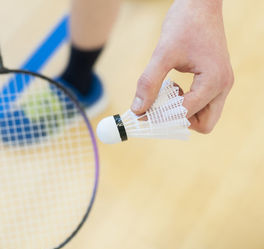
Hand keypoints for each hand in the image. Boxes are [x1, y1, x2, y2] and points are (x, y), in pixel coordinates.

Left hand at [131, 0, 233, 133]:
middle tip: (158, 108)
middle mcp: (223, 86)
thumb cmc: (185, 24)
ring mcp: (222, 83)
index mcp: (214, 81)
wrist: (200, 4)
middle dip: (178, 121)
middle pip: (204, 124)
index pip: (186, 113)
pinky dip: (187, 103)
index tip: (141, 114)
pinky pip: (204, 104)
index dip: (161, 116)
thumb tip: (137, 109)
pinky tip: (173, 87)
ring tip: (167, 94)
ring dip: (183, 113)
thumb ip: (149, 82)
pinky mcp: (216, 80)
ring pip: (205, 116)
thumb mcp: (163, 53)